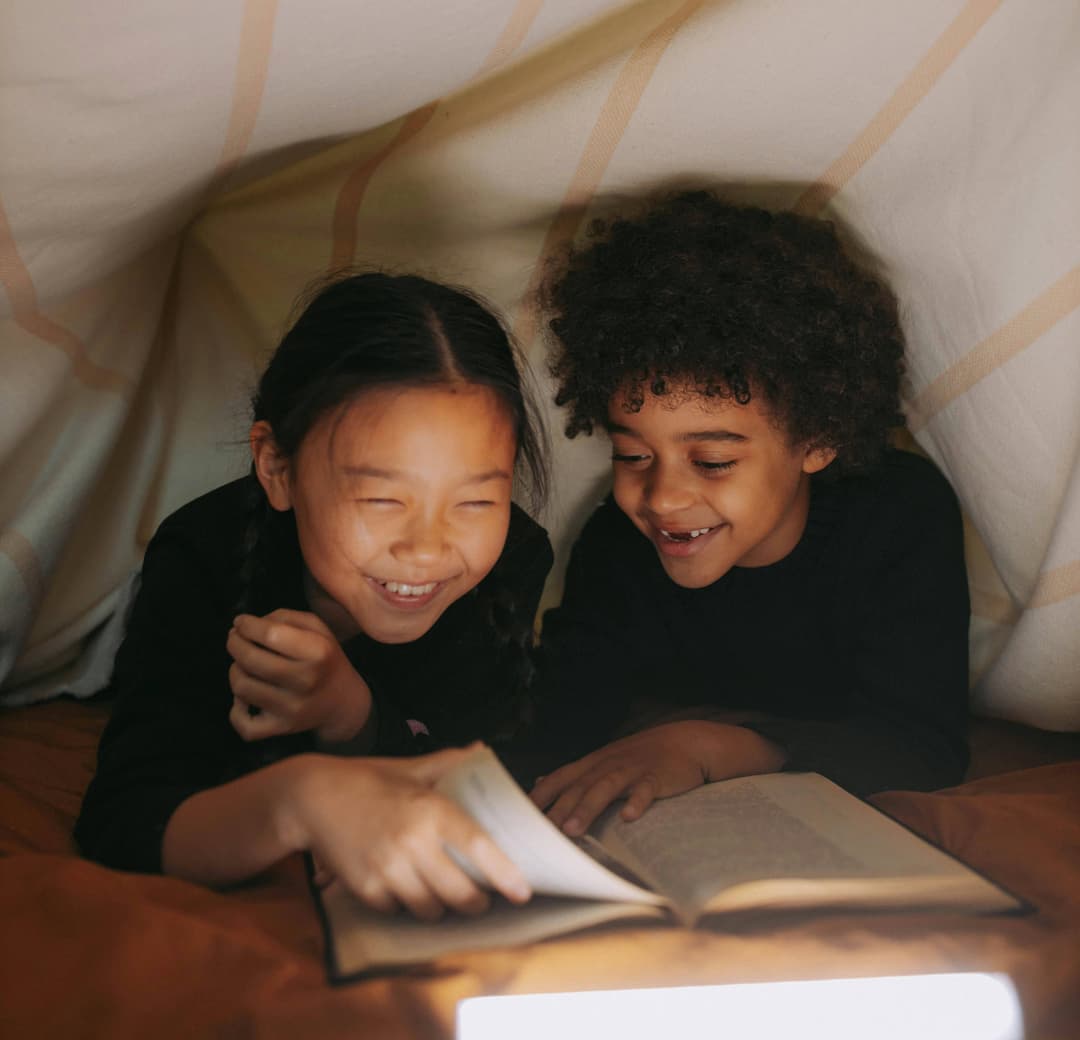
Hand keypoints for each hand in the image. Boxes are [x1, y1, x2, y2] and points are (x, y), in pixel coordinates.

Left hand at [227, 609, 371, 743]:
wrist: (343, 703)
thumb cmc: (326, 659)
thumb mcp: (317, 629)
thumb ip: (284, 618)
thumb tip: (246, 626)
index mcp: (317, 651)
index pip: (270, 633)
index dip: (247, 625)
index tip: (241, 622)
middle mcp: (305, 680)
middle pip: (250, 659)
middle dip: (234, 644)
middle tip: (235, 639)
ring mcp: (292, 708)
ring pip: (241, 687)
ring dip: (235, 671)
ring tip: (243, 665)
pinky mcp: (281, 728)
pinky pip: (243, 723)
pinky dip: (236, 709)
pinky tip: (245, 698)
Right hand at [285, 745, 531, 919]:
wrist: (310, 797)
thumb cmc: (366, 780)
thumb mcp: (409, 768)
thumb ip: (448, 763)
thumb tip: (481, 750)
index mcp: (430, 809)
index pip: (479, 848)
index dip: (505, 874)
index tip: (522, 890)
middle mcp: (412, 842)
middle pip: (461, 893)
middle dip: (476, 902)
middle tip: (481, 899)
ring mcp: (388, 869)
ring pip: (431, 909)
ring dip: (441, 907)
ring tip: (443, 894)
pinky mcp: (366, 889)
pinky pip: (399, 911)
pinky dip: (405, 906)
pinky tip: (405, 888)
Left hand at [529, 721, 785, 835]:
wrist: (686, 741)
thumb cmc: (642, 756)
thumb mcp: (605, 761)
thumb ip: (575, 774)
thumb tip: (540, 782)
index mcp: (594, 763)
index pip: (560, 777)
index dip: (541, 795)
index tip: (520, 815)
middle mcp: (609, 764)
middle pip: (579, 786)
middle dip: (558, 808)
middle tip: (540, 832)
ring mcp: (633, 769)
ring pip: (606, 788)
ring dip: (588, 808)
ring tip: (573, 830)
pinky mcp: (657, 777)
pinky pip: (646, 790)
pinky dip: (638, 802)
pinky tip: (630, 818)